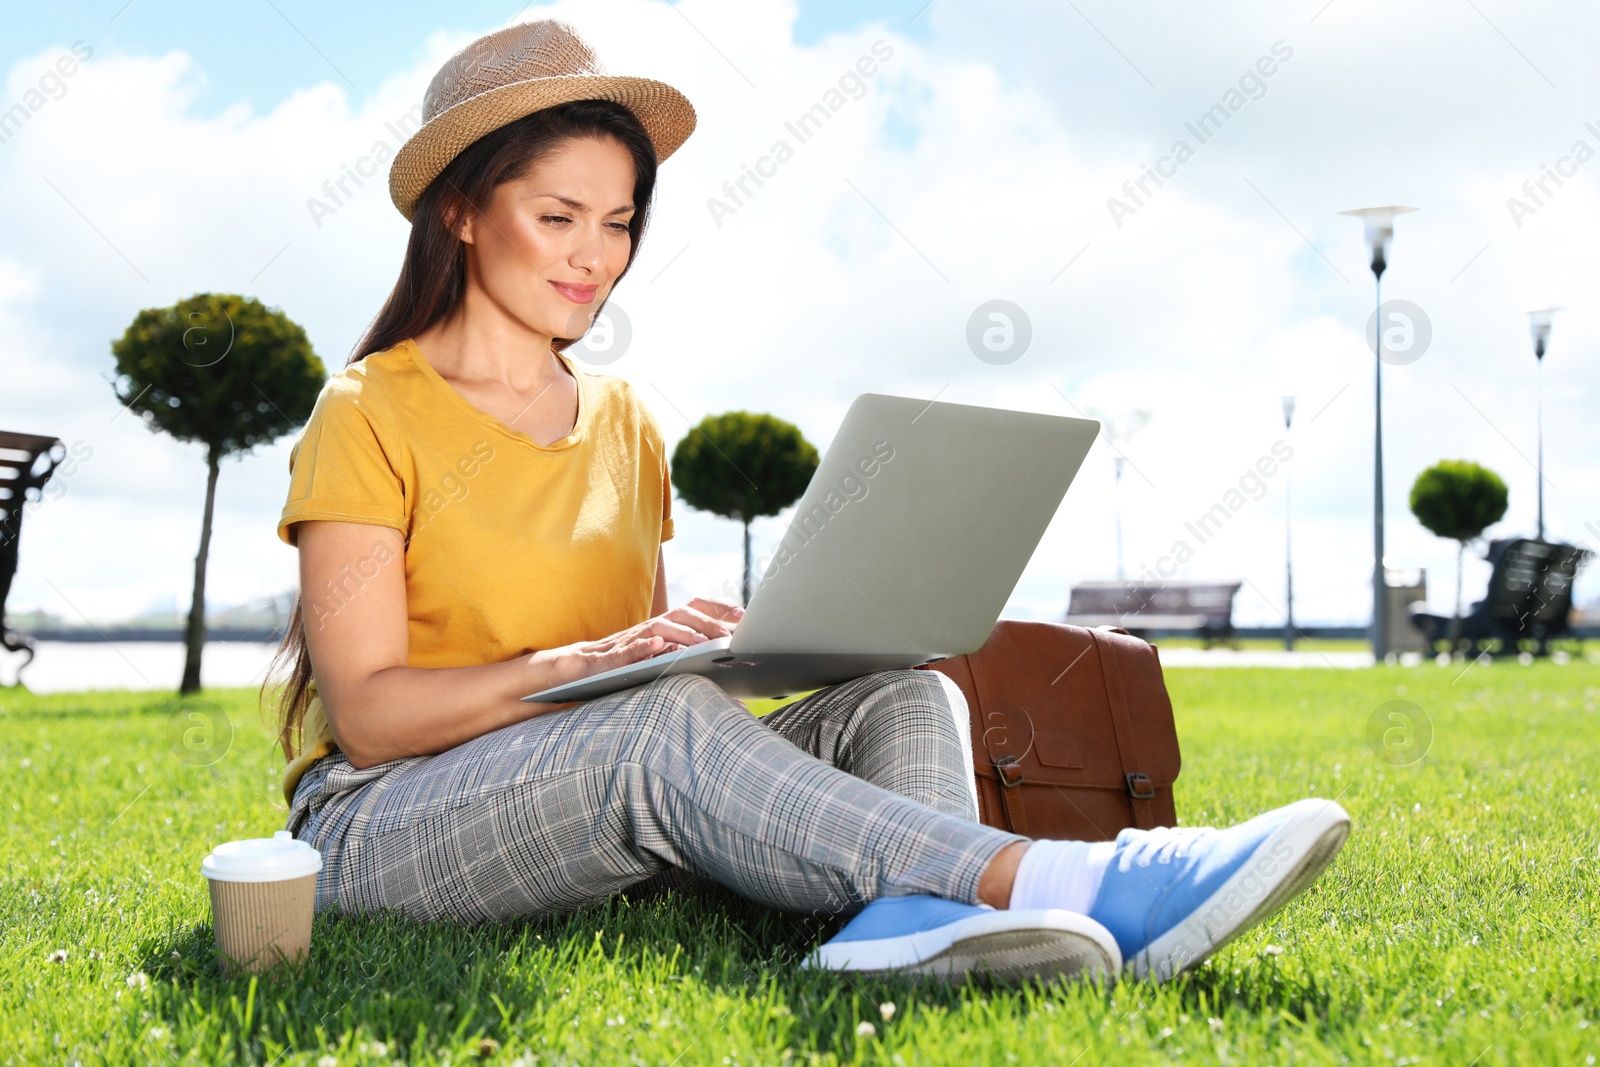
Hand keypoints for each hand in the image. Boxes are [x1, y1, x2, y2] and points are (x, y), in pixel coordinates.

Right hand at [528, 597, 744, 691]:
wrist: (570, 673)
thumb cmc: (617, 670)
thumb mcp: (654, 663)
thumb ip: (680, 661)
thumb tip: (721, 677)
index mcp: (659, 630)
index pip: (692, 609)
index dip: (718, 609)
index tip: (745, 616)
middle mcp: (645, 630)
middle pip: (681, 615)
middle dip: (710, 622)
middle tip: (735, 634)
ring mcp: (625, 642)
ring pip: (658, 629)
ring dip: (684, 634)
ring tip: (706, 643)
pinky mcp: (604, 659)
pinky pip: (623, 651)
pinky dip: (641, 647)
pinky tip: (658, 647)